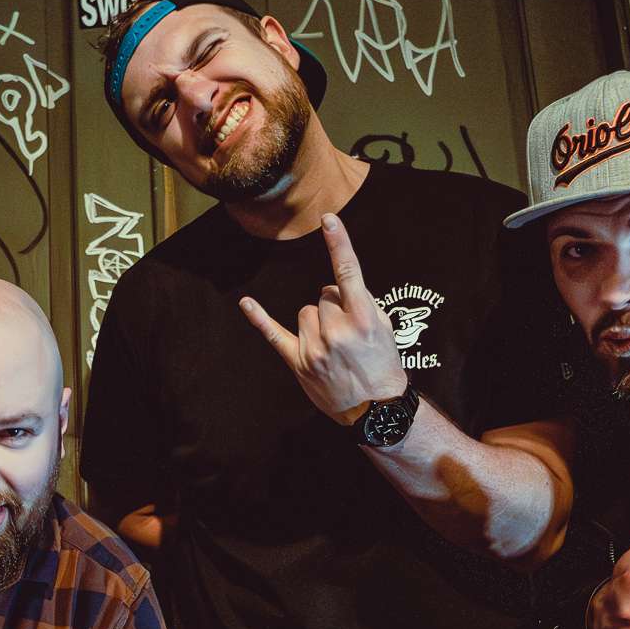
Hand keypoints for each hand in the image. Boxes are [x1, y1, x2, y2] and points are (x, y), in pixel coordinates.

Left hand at [237, 213, 406, 422]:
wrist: (376, 409)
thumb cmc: (382, 363)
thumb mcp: (383, 327)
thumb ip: (362, 301)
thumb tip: (337, 286)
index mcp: (363, 319)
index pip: (348, 273)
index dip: (339, 243)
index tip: (328, 219)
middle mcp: (337, 331)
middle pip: (323, 294)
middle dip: (335, 306)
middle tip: (348, 332)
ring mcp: (315, 348)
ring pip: (306, 311)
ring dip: (317, 322)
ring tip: (333, 345)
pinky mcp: (299, 362)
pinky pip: (274, 334)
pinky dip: (260, 318)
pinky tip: (246, 303)